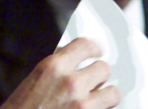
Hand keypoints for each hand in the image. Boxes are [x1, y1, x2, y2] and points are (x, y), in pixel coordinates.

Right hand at [0, 37, 120, 108]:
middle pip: (103, 68)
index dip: (94, 48)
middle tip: (94, 81)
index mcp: (53, 67)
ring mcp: (83, 105)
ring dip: (106, 96)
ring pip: (113, 92)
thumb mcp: (34, 80)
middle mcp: (71, 83)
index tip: (96, 52)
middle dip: (99, 76)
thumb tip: (71, 62)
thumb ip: (56, 69)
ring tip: (98, 100)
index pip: (85, 45)